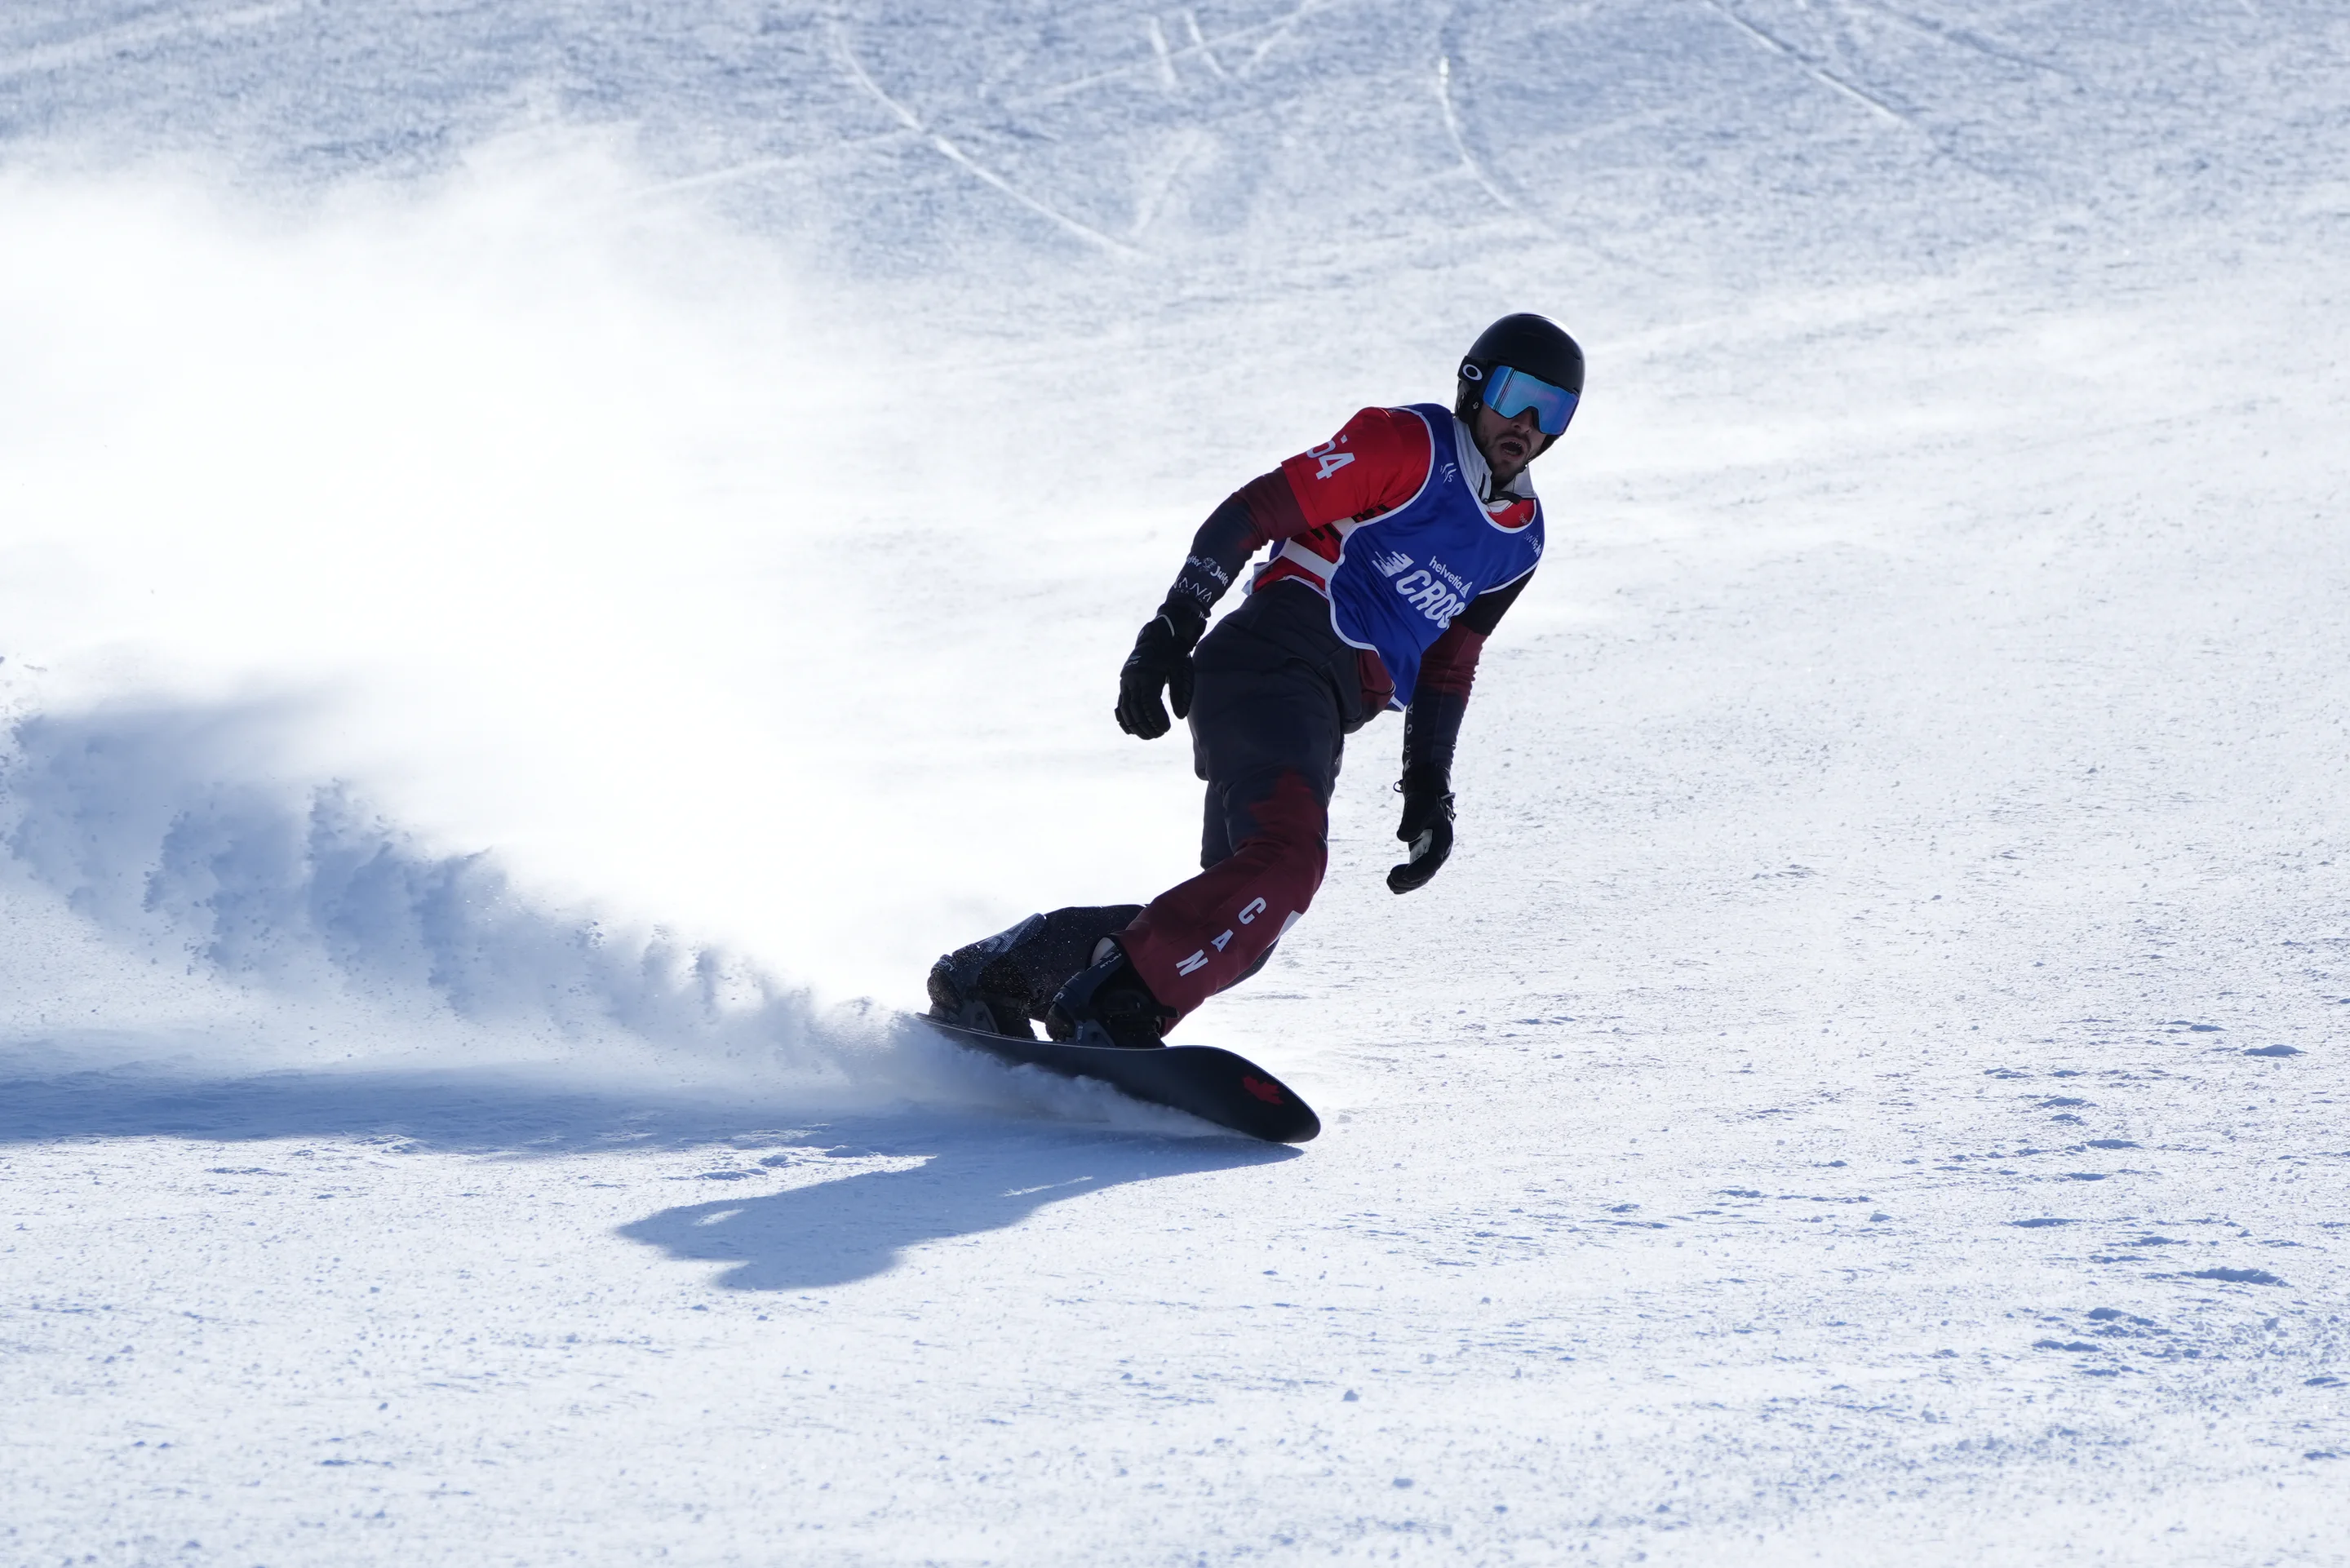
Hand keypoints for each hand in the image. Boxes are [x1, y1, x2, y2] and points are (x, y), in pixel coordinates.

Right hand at [1115, 604, 1205, 739]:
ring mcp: (1126, 683)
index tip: (1166, 729)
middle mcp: (1133, 680)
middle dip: (1147, 726)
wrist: (1157, 637)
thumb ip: (1180, 692)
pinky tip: (1131, 731)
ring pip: (1126, 710)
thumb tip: (1180, 716)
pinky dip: (1124, 719)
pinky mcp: (1124, 685)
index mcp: (1147, 676)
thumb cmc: (1172, 654)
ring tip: (1149, 735)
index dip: (1156, 719)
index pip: (1149, 704)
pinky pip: (1120, 706)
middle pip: (1136, 710)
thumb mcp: (1180, 669)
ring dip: (1136, 726)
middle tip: (1159, 735)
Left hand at [1386, 778, 1454, 892]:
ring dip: (1406, 884)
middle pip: (1427, 873)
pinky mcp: (1423, 857)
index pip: (1433, 861)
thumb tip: (1402, 837)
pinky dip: (1405, 882)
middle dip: (1410, 880)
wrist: (1428, 800)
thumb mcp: (1420, 807)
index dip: (1420, 871)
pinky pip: (1416, 874)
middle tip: (1391, 878)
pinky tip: (1393, 885)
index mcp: (1443, 841)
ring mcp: (1432, 856)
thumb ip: (1413, 821)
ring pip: (1421, 877)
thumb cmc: (1424, 802)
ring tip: (1389, 882)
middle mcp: (1440, 852)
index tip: (1405, 876)